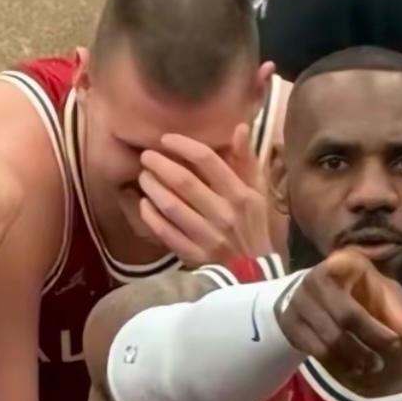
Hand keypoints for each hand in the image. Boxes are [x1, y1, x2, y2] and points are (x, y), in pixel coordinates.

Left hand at [138, 124, 270, 266]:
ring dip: (151, 187)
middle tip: (146, 156)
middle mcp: (224, 214)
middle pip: (183, 181)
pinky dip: (151, 216)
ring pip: (170, 205)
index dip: (183, 145)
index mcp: (241, 195)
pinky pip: (165, 232)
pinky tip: (144, 204)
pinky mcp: (194, 255)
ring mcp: (208, 236)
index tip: (166, 139)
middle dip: (159, 164)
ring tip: (143, 176)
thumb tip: (240, 127)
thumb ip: (247, 160)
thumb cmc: (254, 226)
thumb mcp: (258, 192)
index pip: (208, 160)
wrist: (255, 273)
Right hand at [277, 248, 401, 374]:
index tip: (395, 343)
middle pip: (343, 321)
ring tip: (369, 368)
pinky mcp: (289, 322)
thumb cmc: (358, 289)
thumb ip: (399, 315)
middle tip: (381, 364)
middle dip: (365, 346)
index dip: (376, 328)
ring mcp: (298, 302)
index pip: (360, 303)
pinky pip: (314, 350)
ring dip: (351, 359)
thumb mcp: (382, 294)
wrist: (317, 290)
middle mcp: (314, 279)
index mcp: (341, 265)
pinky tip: (350, 368)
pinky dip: (335, 363)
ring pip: (327, 340)